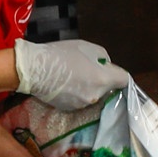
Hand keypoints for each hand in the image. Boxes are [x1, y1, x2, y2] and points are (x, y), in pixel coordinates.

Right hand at [12, 39, 130, 109]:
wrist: (33, 69)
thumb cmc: (60, 54)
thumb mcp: (88, 47)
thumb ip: (103, 58)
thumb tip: (106, 66)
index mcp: (103, 79)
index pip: (124, 81)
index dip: (119, 74)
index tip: (114, 71)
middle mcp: (96, 95)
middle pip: (108, 88)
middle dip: (102, 80)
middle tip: (88, 69)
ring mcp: (82, 104)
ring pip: (93, 94)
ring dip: (88, 87)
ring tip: (73, 76)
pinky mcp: (69, 109)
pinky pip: (79, 100)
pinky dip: (76, 93)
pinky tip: (65, 84)